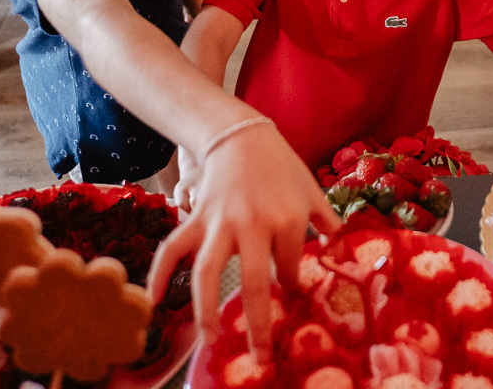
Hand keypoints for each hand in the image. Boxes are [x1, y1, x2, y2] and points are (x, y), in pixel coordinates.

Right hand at [146, 123, 340, 360]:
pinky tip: (154, 300)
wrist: (241, 134)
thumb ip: (326, 219)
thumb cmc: (280, 164)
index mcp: (287, 221)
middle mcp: (254, 226)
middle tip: (260, 357)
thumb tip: (338, 247)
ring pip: (208, 273)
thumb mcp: (311, 189)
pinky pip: (173, 248)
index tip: (290, 295)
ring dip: (206, 310)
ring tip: (210, 340)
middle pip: (256, 284)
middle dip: (258, 324)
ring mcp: (221, 223)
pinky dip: (160, 273)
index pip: (291, 269)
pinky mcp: (196, 218)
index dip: (291, 286)